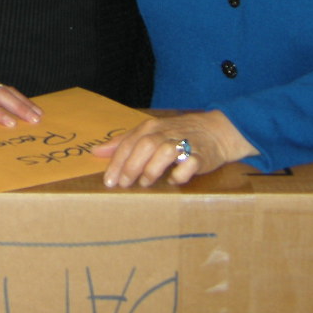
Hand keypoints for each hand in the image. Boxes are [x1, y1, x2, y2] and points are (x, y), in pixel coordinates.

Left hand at [94, 111, 256, 187]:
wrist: (216, 130)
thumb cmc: (176, 134)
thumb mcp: (149, 134)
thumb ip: (124, 143)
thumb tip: (96, 151)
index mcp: (151, 128)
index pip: (130, 143)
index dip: (117, 162)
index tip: (109, 181)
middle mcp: (166, 133)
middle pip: (145, 145)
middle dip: (132, 166)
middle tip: (124, 184)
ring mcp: (185, 143)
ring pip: (165, 151)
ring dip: (153, 169)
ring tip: (145, 183)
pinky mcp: (201, 155)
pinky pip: (190, 163)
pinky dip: (180, 172)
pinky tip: (173, 181)